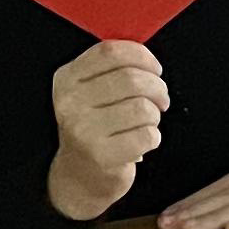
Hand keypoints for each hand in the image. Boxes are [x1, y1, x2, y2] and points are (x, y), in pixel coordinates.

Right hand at [49, 41, 168, 219]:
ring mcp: (84, 130)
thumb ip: (112, 69)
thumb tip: (146, 56)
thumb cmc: (94, 127)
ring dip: (155, 115)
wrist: (78, 177)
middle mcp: (70, 103)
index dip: (141, 55)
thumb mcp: (90, 92)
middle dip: (157, 87)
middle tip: (160, 98)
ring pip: (143, 107)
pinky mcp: (101, 156)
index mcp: (67, 79)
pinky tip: (142, 141)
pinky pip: (147, 135)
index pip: (110, 51)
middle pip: (131, 78)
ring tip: (147, 121)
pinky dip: (153, 137)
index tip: (154, 68)